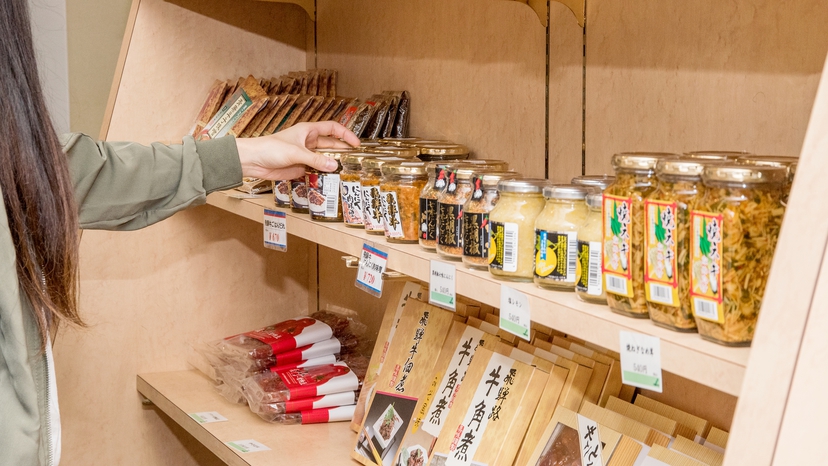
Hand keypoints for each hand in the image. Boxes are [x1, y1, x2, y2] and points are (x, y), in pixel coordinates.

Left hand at [235, 121, 359, 179]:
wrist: (253, 161)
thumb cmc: (270, 148)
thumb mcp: (296, 152)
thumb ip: (315, 159)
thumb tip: (334, 165)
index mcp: (308, 131)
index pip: (332, 129)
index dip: (346, 135)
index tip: (356, 144)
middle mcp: (308, 142)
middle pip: (331, 145)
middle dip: (342, 151)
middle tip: (355, 161)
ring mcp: (305, 155)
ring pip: (324, 159)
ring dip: (333, 164)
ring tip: (346, 171)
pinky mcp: (300, 167)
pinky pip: (316, 170)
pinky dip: (324, 174)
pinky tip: (332, 180)